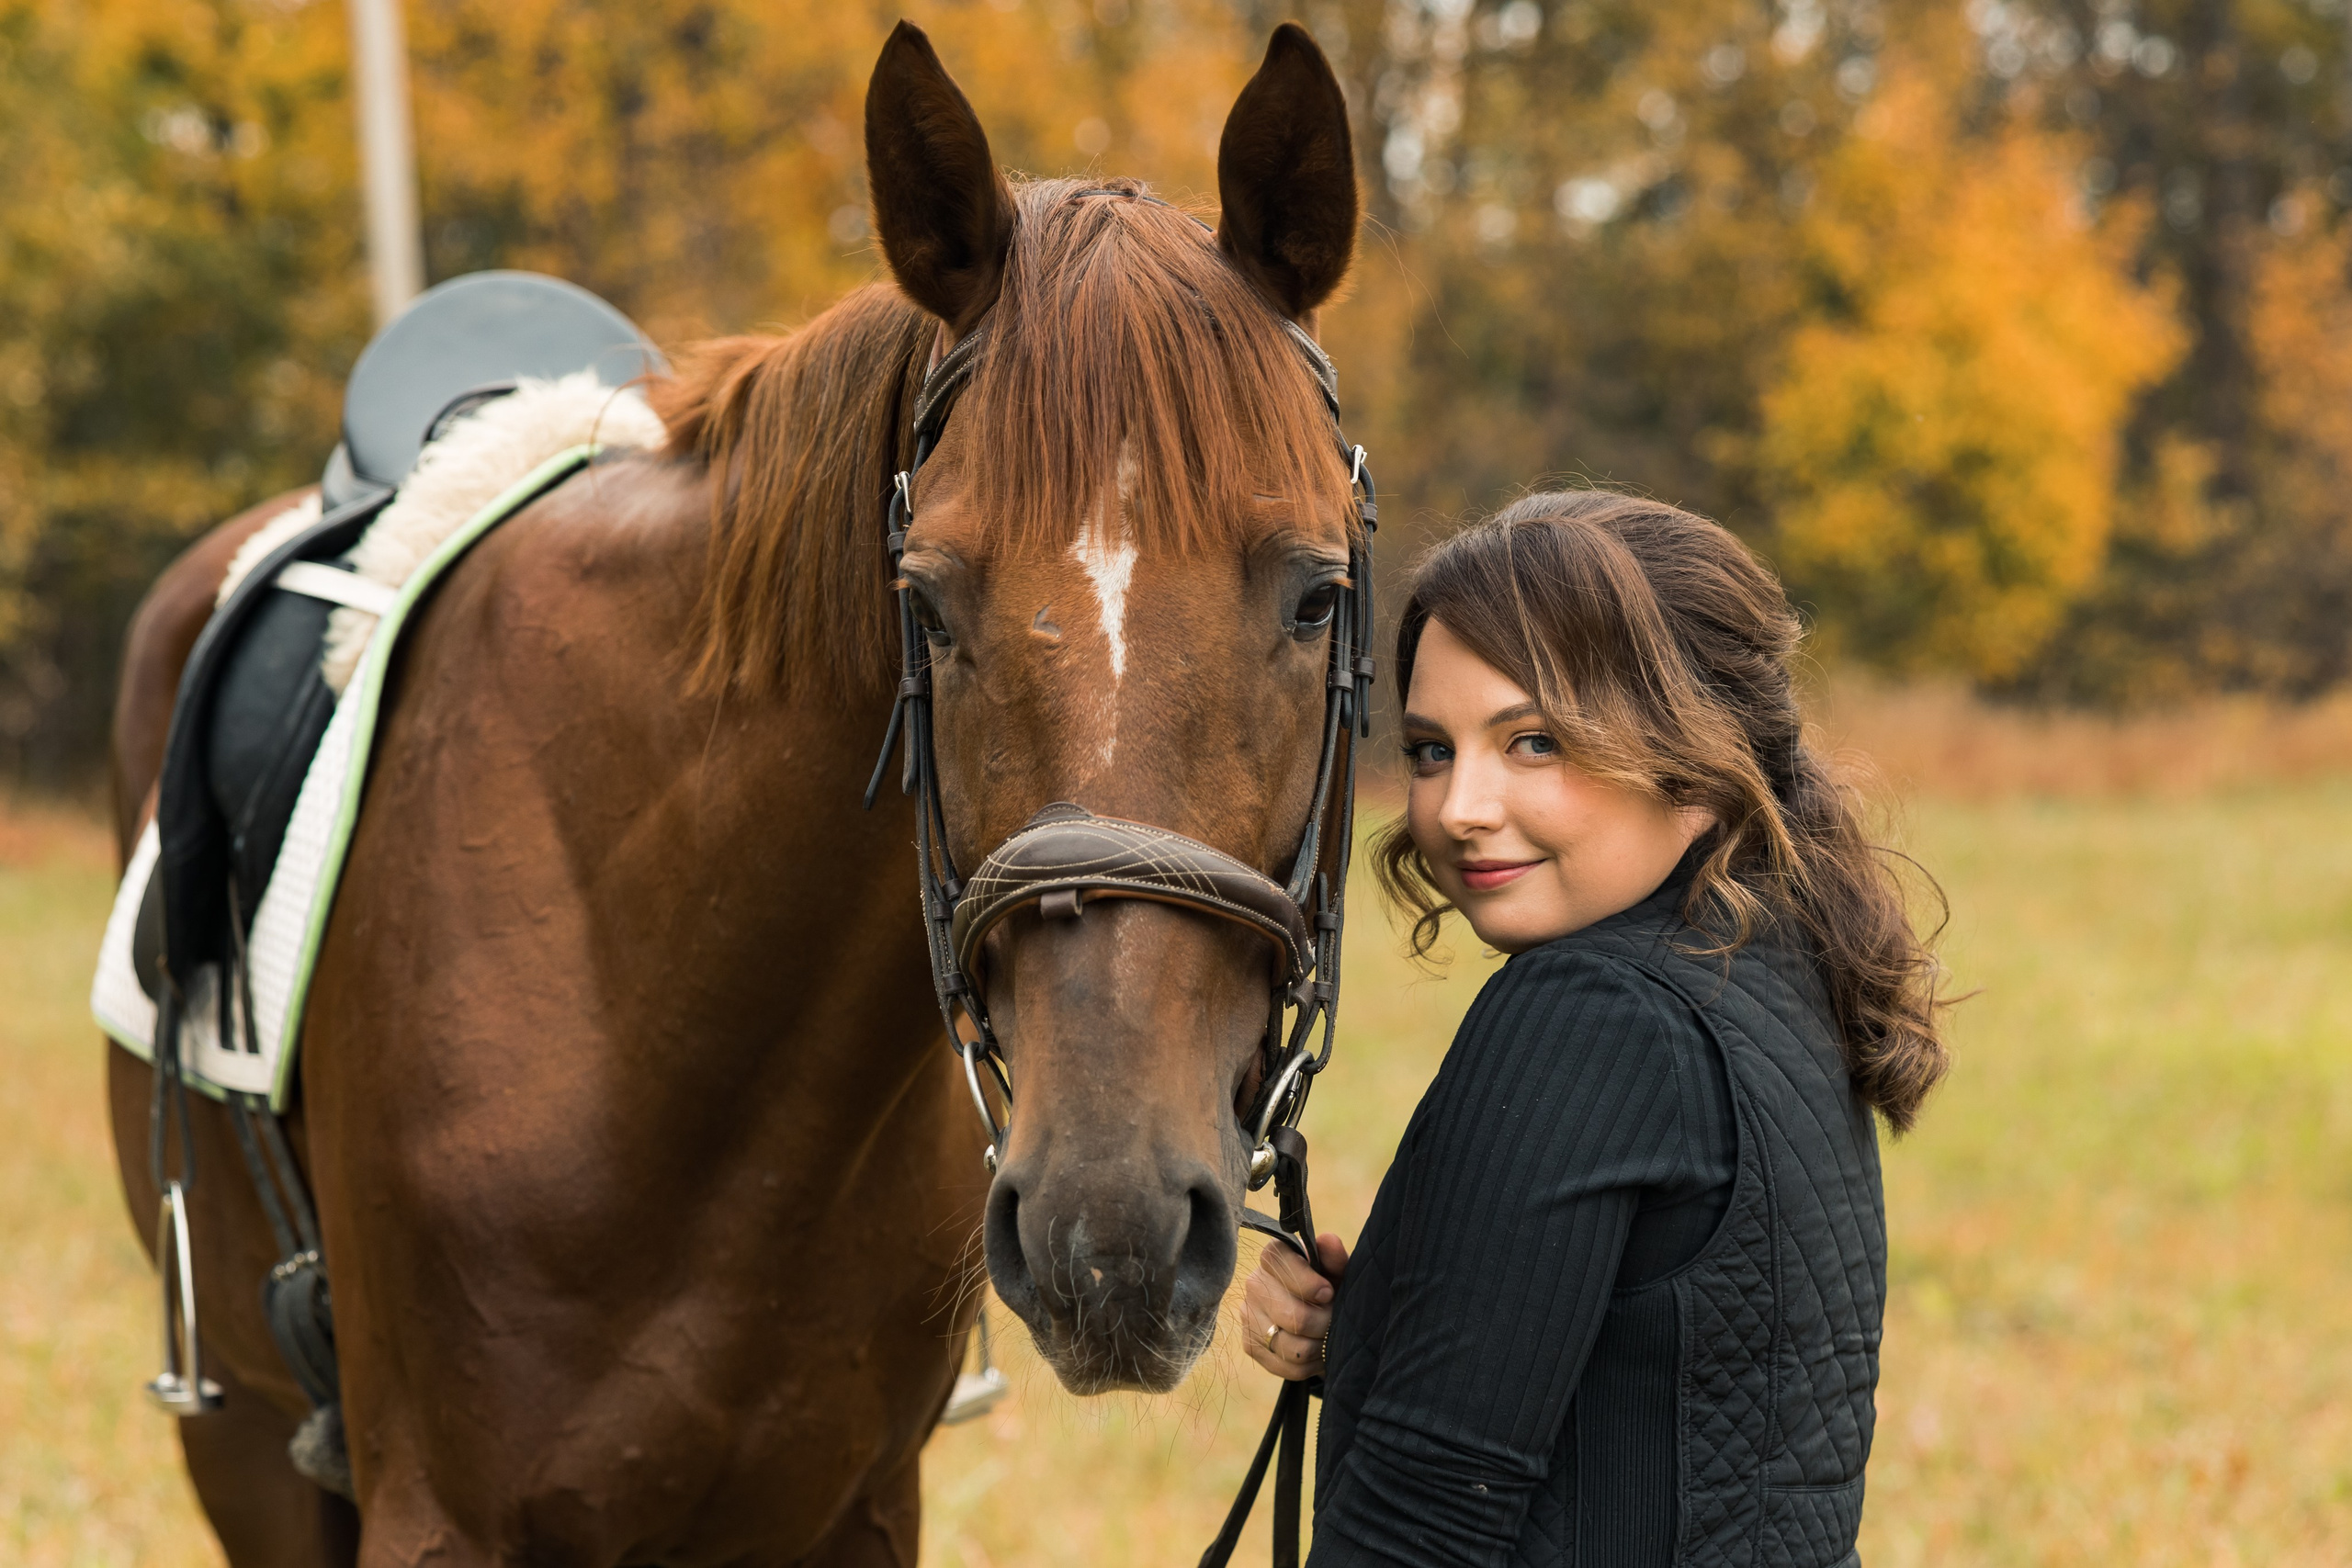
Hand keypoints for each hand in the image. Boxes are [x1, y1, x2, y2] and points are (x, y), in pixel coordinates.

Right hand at [1241, 1231, 1349, 1381]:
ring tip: (1328, 1338)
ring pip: (1290, 1345)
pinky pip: (1285, 1365)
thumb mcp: (1336, 1271)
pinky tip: (1316, 1352)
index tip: (1328, 1293)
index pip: (1280, 1265)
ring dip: (1318, 1347)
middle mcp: (1254, 1283)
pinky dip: (1308, 1364)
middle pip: (1292, 1315)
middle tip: (1335, 1321)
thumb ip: (1335, 1258)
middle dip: (1323, 1323)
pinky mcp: (1250, 1345)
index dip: (1308, 1283)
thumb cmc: (1327, 1287)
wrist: (1317, 1316)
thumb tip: (1328, 1241)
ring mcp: (1248, 1315)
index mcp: (1273, 1257)